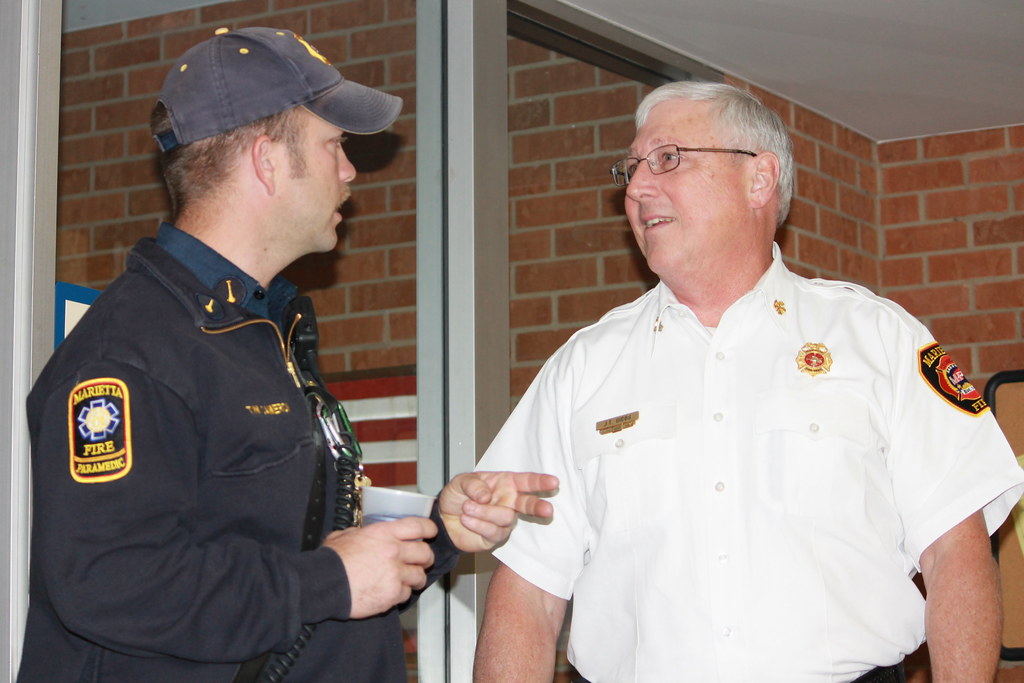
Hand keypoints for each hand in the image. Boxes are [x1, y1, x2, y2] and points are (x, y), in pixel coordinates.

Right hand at [322, 516, 436, 618]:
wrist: (325, 584)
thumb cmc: (331, 561)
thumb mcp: (344, 536)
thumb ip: (358, 533)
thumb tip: (360, 534)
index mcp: (384, 533)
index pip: (418, 526)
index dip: (429, 529)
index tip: (431, 532)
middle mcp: (394, 551)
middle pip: (425, 553)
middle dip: (426, 558)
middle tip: (421, 561)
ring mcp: (395, 574)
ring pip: (420, 576)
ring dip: (415, 578)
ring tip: (408, 580)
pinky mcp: (393, 594)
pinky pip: (407, 594)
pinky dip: (401, 594)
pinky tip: (392, 592)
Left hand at [439, 471, 557, 552]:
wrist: (444, 519)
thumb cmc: (457, 496)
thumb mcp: (460, 481)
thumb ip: (473, 484)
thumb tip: (486, 495)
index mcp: (505, 483)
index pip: (527, 481)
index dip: (541, 482)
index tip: (553, 482)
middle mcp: (508, 502)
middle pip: (528, 504)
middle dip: (538, 507)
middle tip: (547, 510)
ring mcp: (504, 521)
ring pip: (506, 518)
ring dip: (485, 512)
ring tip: (467, 508)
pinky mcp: (495, 536)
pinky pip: (493, 531)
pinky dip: (478, 524)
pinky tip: (466, 519)